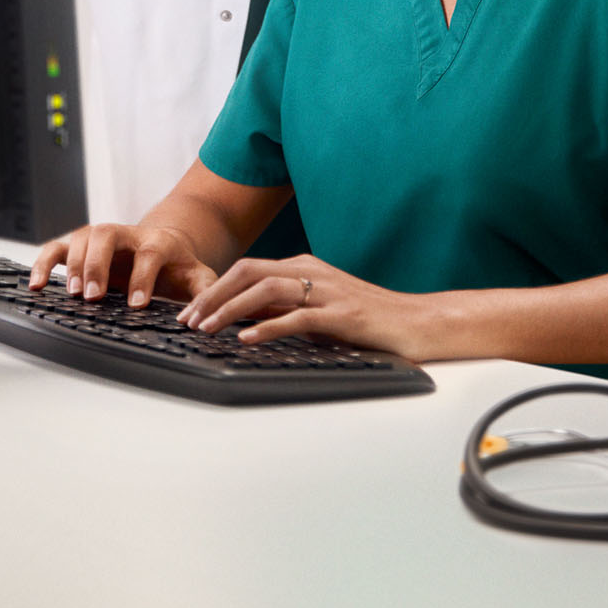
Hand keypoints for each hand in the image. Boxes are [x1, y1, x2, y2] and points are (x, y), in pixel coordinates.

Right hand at [29, 219, 216, 308]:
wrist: (165, 247)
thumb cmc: (179, 268)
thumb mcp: (200, 279)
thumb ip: (205, 294)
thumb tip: (200, 319)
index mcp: (158, 241)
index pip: (149, 253)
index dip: (142, 278)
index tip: (137, 305)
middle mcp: (127, 234)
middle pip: (107, 235)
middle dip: (98, 264)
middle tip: (94, 296)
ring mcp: (102, 238)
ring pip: (82, 237)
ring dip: (74, 265)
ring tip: (72, 295)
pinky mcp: (81, 246)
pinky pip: (57, 247)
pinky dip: (43, 262)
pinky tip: (35, 284)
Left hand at [180, 253, 437, 358]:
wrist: (419, 322)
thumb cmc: (371, 319)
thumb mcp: (322, 309)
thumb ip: (289, 308)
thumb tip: (248, 321)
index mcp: (304, 267)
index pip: (247, 270)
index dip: (214, 289)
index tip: (191, 312)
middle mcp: (311, 272)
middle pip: (248, 272)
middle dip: (212, 295)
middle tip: (187, 321)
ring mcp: (327, 291)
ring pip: (266, 290)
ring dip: (231, 309)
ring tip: (208, 329)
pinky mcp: (343, 315)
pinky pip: (298, 317)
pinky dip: (268, 327)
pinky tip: (247, 339)